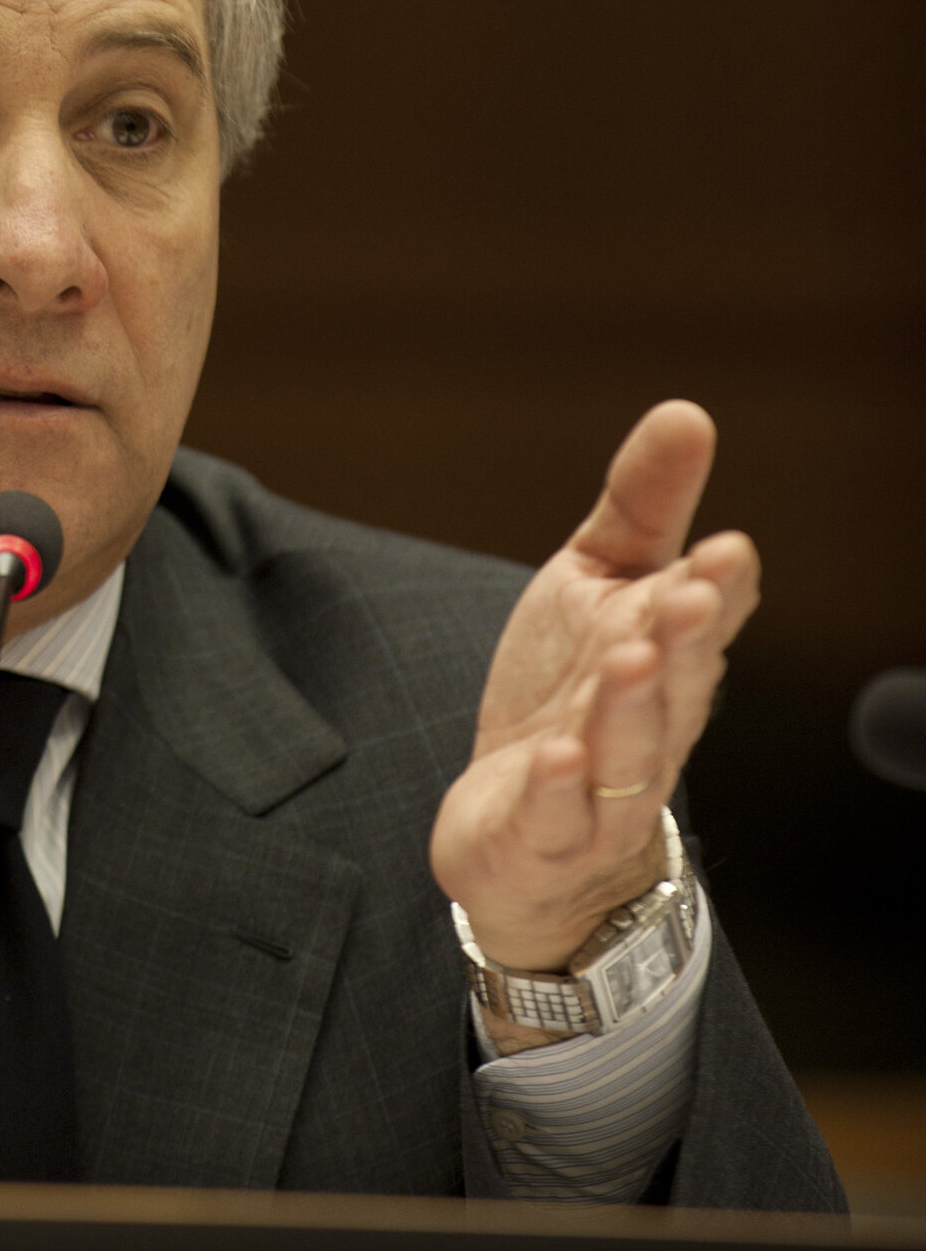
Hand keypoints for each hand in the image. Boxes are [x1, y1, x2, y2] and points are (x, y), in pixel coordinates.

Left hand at [430, 399, 757, 990]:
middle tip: (688, 594)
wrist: (525, 830)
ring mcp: (600, 790)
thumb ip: (641, 506)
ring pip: (625, 750)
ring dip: (628, 708)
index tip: (726, 549)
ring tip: (627, 658)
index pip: (703, 619)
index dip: (717, 590)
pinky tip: (556, 757)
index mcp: (666, 656)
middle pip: (674, 683)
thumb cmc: (570, 689)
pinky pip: (555, 818)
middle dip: (684, 641)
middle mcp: (647, 725)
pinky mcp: (541, 837)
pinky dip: (557, 791)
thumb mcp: (598, 582)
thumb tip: (688, 412)